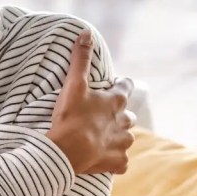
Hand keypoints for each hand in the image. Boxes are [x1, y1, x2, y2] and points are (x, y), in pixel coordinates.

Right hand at [46, 30, 135, 174]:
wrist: (68, 151)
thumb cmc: (71, 116)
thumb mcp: (74, 84)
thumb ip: (80, 59)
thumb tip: (86, 32)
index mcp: (116, 101)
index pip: (126, 87)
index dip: (120, 85)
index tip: (113, 85)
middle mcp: (125, 122)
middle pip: (128, 115)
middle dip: (119, 114)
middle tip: (102, 115)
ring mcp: (122, 143)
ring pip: (126, 138)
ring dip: (118, 137)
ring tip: (101, 138)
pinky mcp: (117, 162)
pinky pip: (121, 162)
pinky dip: (115, 161)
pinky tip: (105, 160)